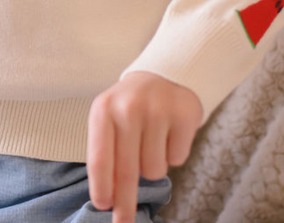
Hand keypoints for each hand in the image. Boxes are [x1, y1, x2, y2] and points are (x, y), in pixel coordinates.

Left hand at [86, 71, 202, 222]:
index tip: (103, 207)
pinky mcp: (183, 114)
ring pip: (154, 170)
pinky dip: (173, 154)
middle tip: (123, 222)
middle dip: (125, 203)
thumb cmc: (129, 108)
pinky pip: (177, 159)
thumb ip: (107, 154)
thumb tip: (110, 200)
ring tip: (152, 141)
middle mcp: (128, 107)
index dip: (102, 187)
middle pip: (126, 171)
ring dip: (153, 166)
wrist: (163, 76)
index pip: (100, 157)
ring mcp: (157, 109)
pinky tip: (169, 133)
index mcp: (103, 109)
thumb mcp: (110, 121)